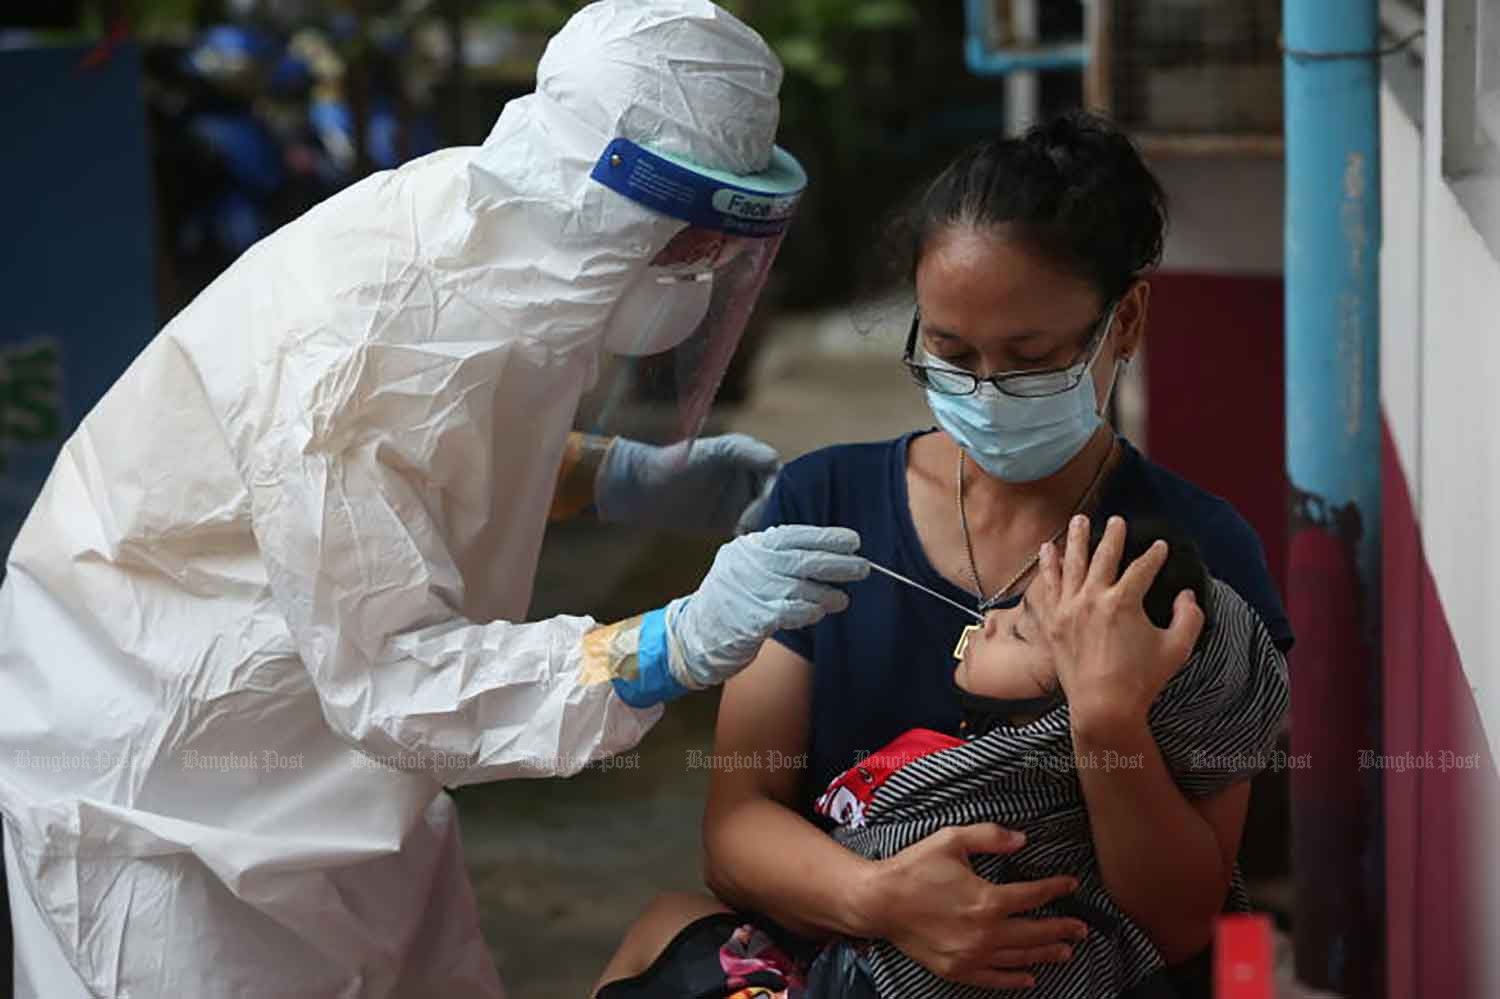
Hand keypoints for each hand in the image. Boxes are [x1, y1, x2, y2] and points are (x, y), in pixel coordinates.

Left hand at [595, 434, 780, 534]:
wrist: (645, 490)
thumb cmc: (675, 463)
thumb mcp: (711, 452)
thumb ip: (743, 450)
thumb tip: (775, 460)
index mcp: (749, 457)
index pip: (778, 474)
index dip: (776, 488)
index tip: (762, 501)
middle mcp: (750, 479)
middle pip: (777, 498)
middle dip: (770, 511)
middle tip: (748, 522)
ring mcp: (742, 502)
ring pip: (768, 517)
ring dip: (764, 526)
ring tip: (743, 531)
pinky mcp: (731, 523)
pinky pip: (752, 532)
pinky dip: (753, 538)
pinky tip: (740, 540)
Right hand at [664, 525, 868, 687]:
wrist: (693, 635)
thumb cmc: (728, 602)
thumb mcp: (745, 567)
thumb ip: (776, 559)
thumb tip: (824, 554)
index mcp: (748, 548)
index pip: (793, 535)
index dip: (826, 537)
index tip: (853, 541)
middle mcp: (749, 565)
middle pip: (803, 560)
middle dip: (837, 564)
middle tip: (862, 568)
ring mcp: (749, 591)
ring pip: (802, 588)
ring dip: (828, 594)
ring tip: (842, 599)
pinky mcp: (752, 619)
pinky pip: (792, 613)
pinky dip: (810, 612)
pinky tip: (818, 613)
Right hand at [858, 824, 1087, 988]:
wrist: (878, 902)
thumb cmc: (913, 868)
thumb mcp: (951, 840)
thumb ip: (990, 836)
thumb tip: (1022, 839)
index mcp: (987, 899)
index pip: (1033, 896)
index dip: (1056, 889)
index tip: (1071, 885)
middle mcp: (984, 932)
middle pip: (1035, 932)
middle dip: (1062, 929)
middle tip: (1082, 928)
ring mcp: (971, 955)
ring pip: (1020, 958)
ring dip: (1046, 954)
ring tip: (1066, 951)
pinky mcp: (957, 969)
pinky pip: (994, 979)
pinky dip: (1015, 980)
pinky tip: (1030, 977)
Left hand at [1030, 515, 1204, 731]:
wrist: (1103, 707)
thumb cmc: (1142, 680)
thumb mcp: (1177, 647)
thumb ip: (1190, 617)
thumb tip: (1187, 594)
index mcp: (1124, 601)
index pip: (1142, 568)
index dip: (1154, 555)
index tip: (1160, 547)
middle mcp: (1093, 598)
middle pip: (1104, 556)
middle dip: (1113, 535)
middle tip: (1117, 520)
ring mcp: (1069, 608)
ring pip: (1072, 563)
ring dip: (1077, 539)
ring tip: (1079, 519)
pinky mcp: (1053, 621)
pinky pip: (1049, 585)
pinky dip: (1048, 565)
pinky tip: (1047, 548)